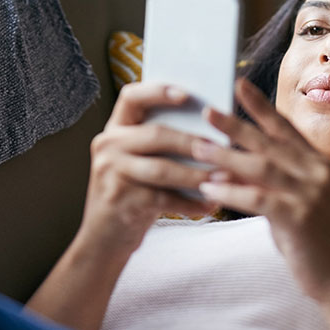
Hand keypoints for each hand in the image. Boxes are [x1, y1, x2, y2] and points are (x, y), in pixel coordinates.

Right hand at [81, 82, 215, 250]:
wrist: (104, 237)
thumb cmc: (134, 193)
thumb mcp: (139, 162)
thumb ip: (162, 144)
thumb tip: (213, 131)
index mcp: (115, 129)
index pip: (132, 97)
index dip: (158, 91)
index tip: (187, 94)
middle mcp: (108, 146)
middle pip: (155, 134)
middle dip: (193, 142)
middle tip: (222, 147)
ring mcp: (110, 173)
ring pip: (162, 169)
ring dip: (197, 175)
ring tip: (225, 178)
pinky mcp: (120, 200)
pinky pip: (163, 198)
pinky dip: (190, 202)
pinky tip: (210, 204)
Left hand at [190, 79, 329, 300]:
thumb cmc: (311, 240)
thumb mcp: (289, 203)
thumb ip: (265, 183)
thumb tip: (226, 165)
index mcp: (318, 163)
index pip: (285, 127)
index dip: (261, 106)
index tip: (238, 84)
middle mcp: (317, 172)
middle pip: (269, 141)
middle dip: (235, 125)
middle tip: (207, 111)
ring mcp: (310, 193)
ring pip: (261, 166)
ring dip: (225, 156)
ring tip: (197, 148)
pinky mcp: (300, 217)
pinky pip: (257, 198)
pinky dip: (230, 191)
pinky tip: (209, 188)